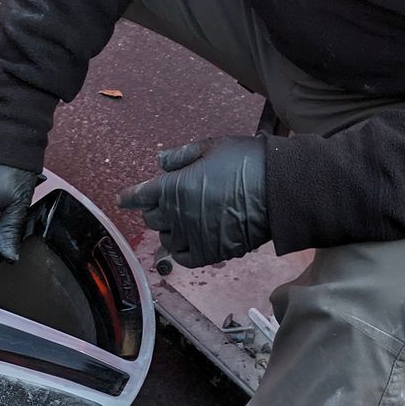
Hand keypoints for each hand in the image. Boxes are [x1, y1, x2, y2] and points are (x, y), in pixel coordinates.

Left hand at [118, 137, 269, 266]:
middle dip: (155, 209)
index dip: (129, 197)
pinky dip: (182, 250)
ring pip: (166, 239)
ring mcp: (192, 237)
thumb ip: (181, 156)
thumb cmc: (248, 162)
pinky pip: (183, 257)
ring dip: (170, 229)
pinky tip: (190, 240)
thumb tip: (159, 162)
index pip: (139, 196)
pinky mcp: (209, 253)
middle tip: (168, 202)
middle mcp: (177, 216)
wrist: (281, 189)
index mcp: (173, 188)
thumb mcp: (212, 147)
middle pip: (152, 219)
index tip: (123, 199)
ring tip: (184, 219)